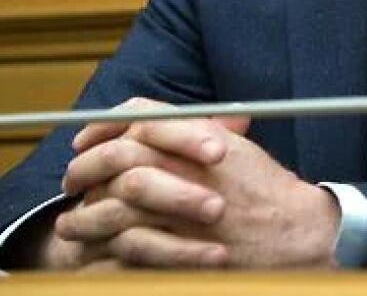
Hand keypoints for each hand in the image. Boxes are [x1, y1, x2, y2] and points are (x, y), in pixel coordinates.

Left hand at [51, 97, 340, 268]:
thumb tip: (146, 121)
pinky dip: (105, 244)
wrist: (297, 231)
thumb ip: (193, 129)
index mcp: (199, 136)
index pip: (137, 117)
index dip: (102, 126)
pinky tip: (93, 248)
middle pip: (117, 157)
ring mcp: (182, 207)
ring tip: (70, 222)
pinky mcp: (181, 246)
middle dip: (84, 168)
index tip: (82, 141)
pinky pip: (128, 242)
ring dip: (86, 212)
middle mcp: (188, 166)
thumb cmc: (266, 189)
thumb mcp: (234, 145)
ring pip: (114, 203)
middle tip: (70, 181)